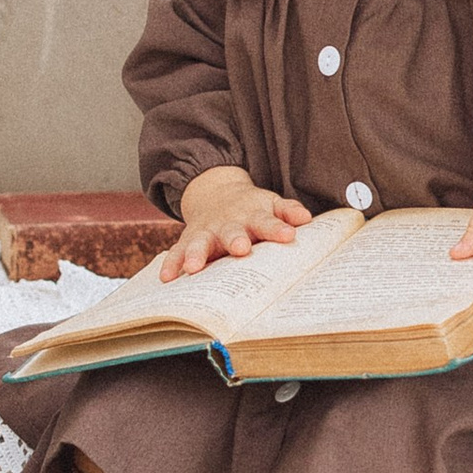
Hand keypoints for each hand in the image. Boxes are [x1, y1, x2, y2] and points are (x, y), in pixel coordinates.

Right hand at [160, 170, 312, 278]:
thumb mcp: (271, 204)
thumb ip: (287, 212)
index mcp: (252, 216)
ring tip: (193, 267)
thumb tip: (306, 219)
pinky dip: (171, 263)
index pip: (267, 222)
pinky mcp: (188, 241)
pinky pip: (176, 252)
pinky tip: (167, 277)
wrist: (217, 194)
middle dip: (235, 240)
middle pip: (231, 232)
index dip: (277, 229)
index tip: (288, 236)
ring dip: (196, 254)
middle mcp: (227, 224)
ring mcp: (206, 232)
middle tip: (240, 249)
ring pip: (200, 243)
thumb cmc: (251, 208)